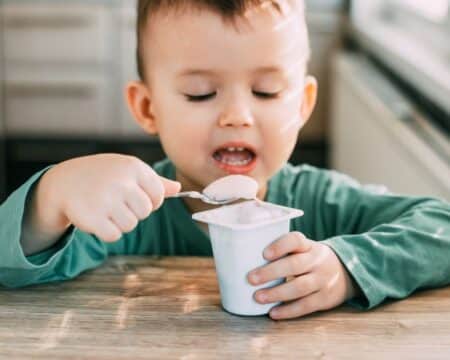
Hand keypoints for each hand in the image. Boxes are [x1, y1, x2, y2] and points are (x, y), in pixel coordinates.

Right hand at [33, 154, 180, 243]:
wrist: (65, 181)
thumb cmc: (104, 175)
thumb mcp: (129, 170)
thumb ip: (155, 181)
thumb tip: (178, 188)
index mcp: (134, 167)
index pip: (159, 195)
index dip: (149, 200)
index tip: (134, 196)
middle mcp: (122, 182)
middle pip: (146, 211)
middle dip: (134, 211)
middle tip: (117, 202)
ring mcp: (106, 200)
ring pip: (131, 225)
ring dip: (120, 222)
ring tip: (106, 209)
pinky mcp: (93, 217)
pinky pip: (114, 235)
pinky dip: (107, 232)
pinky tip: (97, 218)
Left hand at [247, 232, 358, 319]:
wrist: (346, 272)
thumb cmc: (310, 260)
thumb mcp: (303, 250)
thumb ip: (283, 253)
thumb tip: (243, 261)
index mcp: (308, 245)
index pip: (295, 240)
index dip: (280, 246)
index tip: (264, 254)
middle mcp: (317, 260)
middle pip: (294, 265)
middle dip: (270, 272)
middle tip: (250, 278)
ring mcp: (323, 279)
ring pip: (300, 287)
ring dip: (277, 293)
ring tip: (258, 297)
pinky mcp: (325, 298)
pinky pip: (306, 305)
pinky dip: (288, 311)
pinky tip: (273, 312)